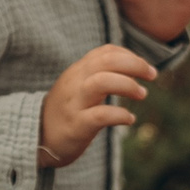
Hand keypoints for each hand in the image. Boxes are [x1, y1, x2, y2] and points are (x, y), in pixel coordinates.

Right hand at [38, 45, 156, 167]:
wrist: (37, 137)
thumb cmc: (65, 112)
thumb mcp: (78, 87)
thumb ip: (98, 75)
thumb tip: (131, 68)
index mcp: (77, 72)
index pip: (105, 52)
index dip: (130, 56)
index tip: (146, 68)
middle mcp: (75, 83)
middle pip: (106, 61)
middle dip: (135, 65)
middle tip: (152, 75)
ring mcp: (74, 103)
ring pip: (101, 82)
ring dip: (127, 85)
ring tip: (142, 94)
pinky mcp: (76, 125)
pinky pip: (100, 115)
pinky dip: (120, 115)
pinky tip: (129, 119)